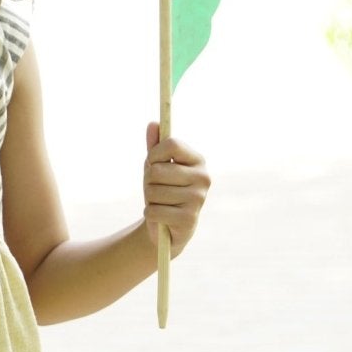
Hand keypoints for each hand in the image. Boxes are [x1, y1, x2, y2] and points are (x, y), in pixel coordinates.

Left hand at [143, 122, 209, 255]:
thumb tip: (153, 124)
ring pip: (153, 192)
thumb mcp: (156, 167)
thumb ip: (155, 147)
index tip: (152, 163)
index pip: (171, 145)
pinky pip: (154, 211)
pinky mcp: (189, 219)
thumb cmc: (162, 191)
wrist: (167, 227)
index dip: (154, 154)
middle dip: (149, 181)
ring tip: (161, 204)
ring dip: (150, 200)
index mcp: (198, 160)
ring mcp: (198, 199)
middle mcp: (203, 177)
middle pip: (157, 170)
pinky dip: (151, 214)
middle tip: (157, 189)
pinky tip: (161, 218)